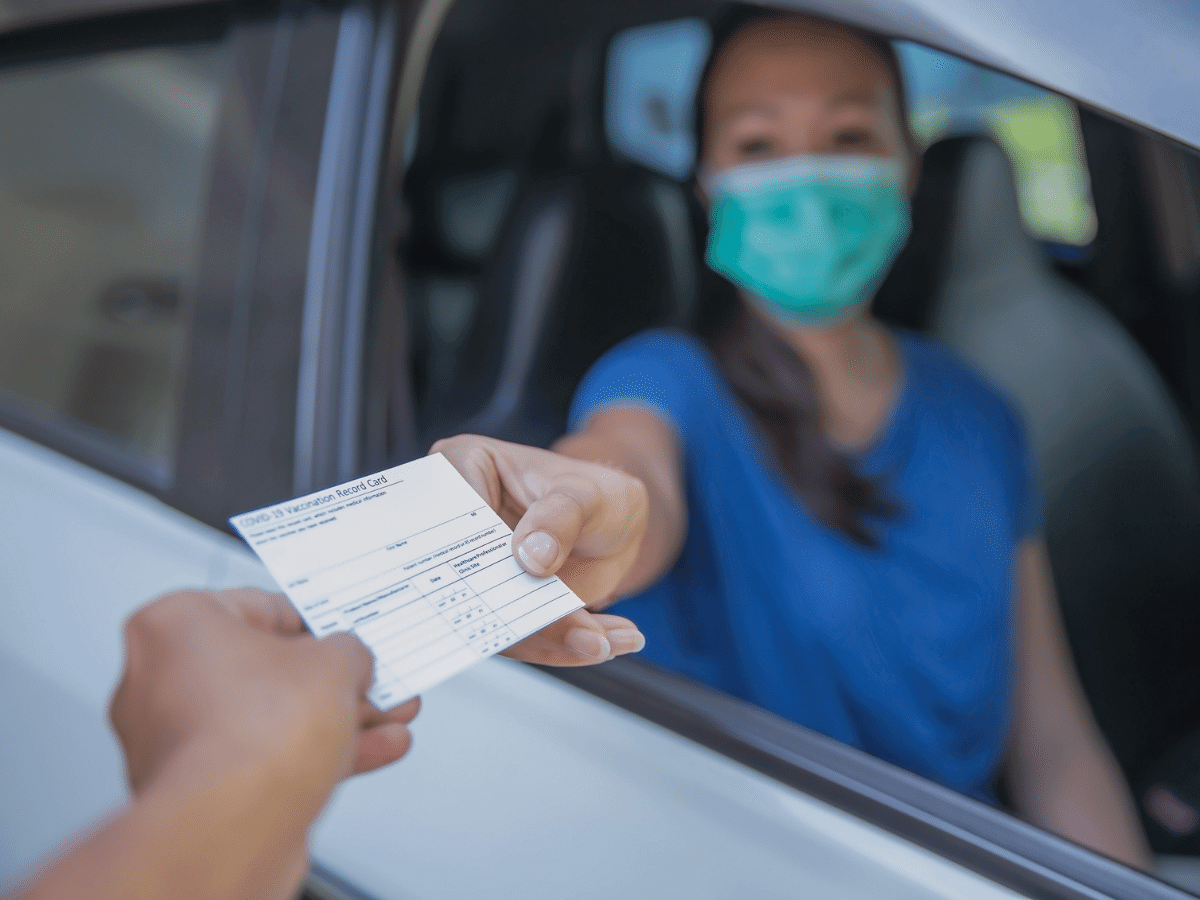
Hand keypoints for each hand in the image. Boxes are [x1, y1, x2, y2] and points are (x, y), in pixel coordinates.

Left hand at [111, 588, 419, 798]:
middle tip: (371, 679)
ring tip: (388, 719)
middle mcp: (161, 679)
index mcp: (175, 625)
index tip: (346, 632)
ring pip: (271, 718)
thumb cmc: (252, 735)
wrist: (232, 828)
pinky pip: (265, 759)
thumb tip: (351, 660)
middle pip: (269, 669)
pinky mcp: (196, 789)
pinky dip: (314, 755)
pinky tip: (370, 751)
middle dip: (333, 680)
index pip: (261, 607)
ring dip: (334, 719)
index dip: (318, 621)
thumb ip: (348, 651)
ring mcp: (176, 739)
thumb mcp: (335, 662)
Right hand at [431, 435, 647, 664]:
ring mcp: (474, 571)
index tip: (520, 577)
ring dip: (549, 639)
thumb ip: (560, 517)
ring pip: (492, 618)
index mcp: (461, 467)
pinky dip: (562, 646)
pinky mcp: (496, 606)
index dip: (472, 554)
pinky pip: (519, 635)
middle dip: (518, 617)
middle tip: (578, 633)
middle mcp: (455, 525)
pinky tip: (604, 643)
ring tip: (599, 642)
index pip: (450, 518)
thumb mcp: (587, 495)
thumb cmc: (596, 495)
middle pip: (464, 576)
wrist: (616, 526)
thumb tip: (531, 555)